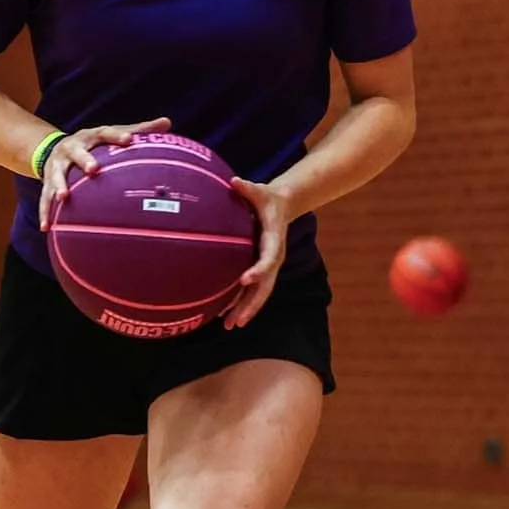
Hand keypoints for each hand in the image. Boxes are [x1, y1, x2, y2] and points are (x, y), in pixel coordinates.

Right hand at [37, 118, 172, 230]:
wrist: (53, 149)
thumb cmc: (93, 144)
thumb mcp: (111, 134)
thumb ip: (139, 130)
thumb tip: (167, 122)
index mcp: (90, 136)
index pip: (105, 132)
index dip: (117, 135)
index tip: (129, 140)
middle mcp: (72, 148)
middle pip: (77, 152)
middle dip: (84, 160)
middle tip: (93, 169)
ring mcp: (57, 165)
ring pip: (56, 175)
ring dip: (59, 185)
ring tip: (64, 197)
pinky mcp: (47, 182)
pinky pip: (44, 198)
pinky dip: (45, 212)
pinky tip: (47, 228)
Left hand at [222, 177, 293, 327]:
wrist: (282, 205)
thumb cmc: (267, 198)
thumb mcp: (260, 191)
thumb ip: (248, 188)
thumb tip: (235, 181)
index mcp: (274, 240)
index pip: (269, 258)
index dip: (259, 270)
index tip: (246, 280)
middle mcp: (274, 258)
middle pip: (265, 286)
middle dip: (252, 304)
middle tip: (237, 320)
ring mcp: (268, 266)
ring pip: (259, 293)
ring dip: (245, 310)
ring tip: (229, 326)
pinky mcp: (261, 269)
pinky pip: (252, 290)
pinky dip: (241, 304)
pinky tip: (226, 317)